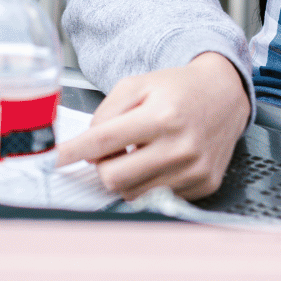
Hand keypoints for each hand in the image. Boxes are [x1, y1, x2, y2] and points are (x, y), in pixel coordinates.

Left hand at [53, 52, 249, 199]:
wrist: (225, 95)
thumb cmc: (178, 89)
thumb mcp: (136, 84)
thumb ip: (106, 114)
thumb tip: (87, 149)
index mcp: (162, 116)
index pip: (105, 141)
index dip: (74, 151)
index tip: (55, 160)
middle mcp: (181, 146)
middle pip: (115, 177)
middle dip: (102, 167)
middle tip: (109, 151)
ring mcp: (194, 170)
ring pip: (133, 193)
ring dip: (125, 176)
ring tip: (138, 153)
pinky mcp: (203, 184)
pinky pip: (158, 196)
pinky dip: (148, 182)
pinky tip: (159, 161)